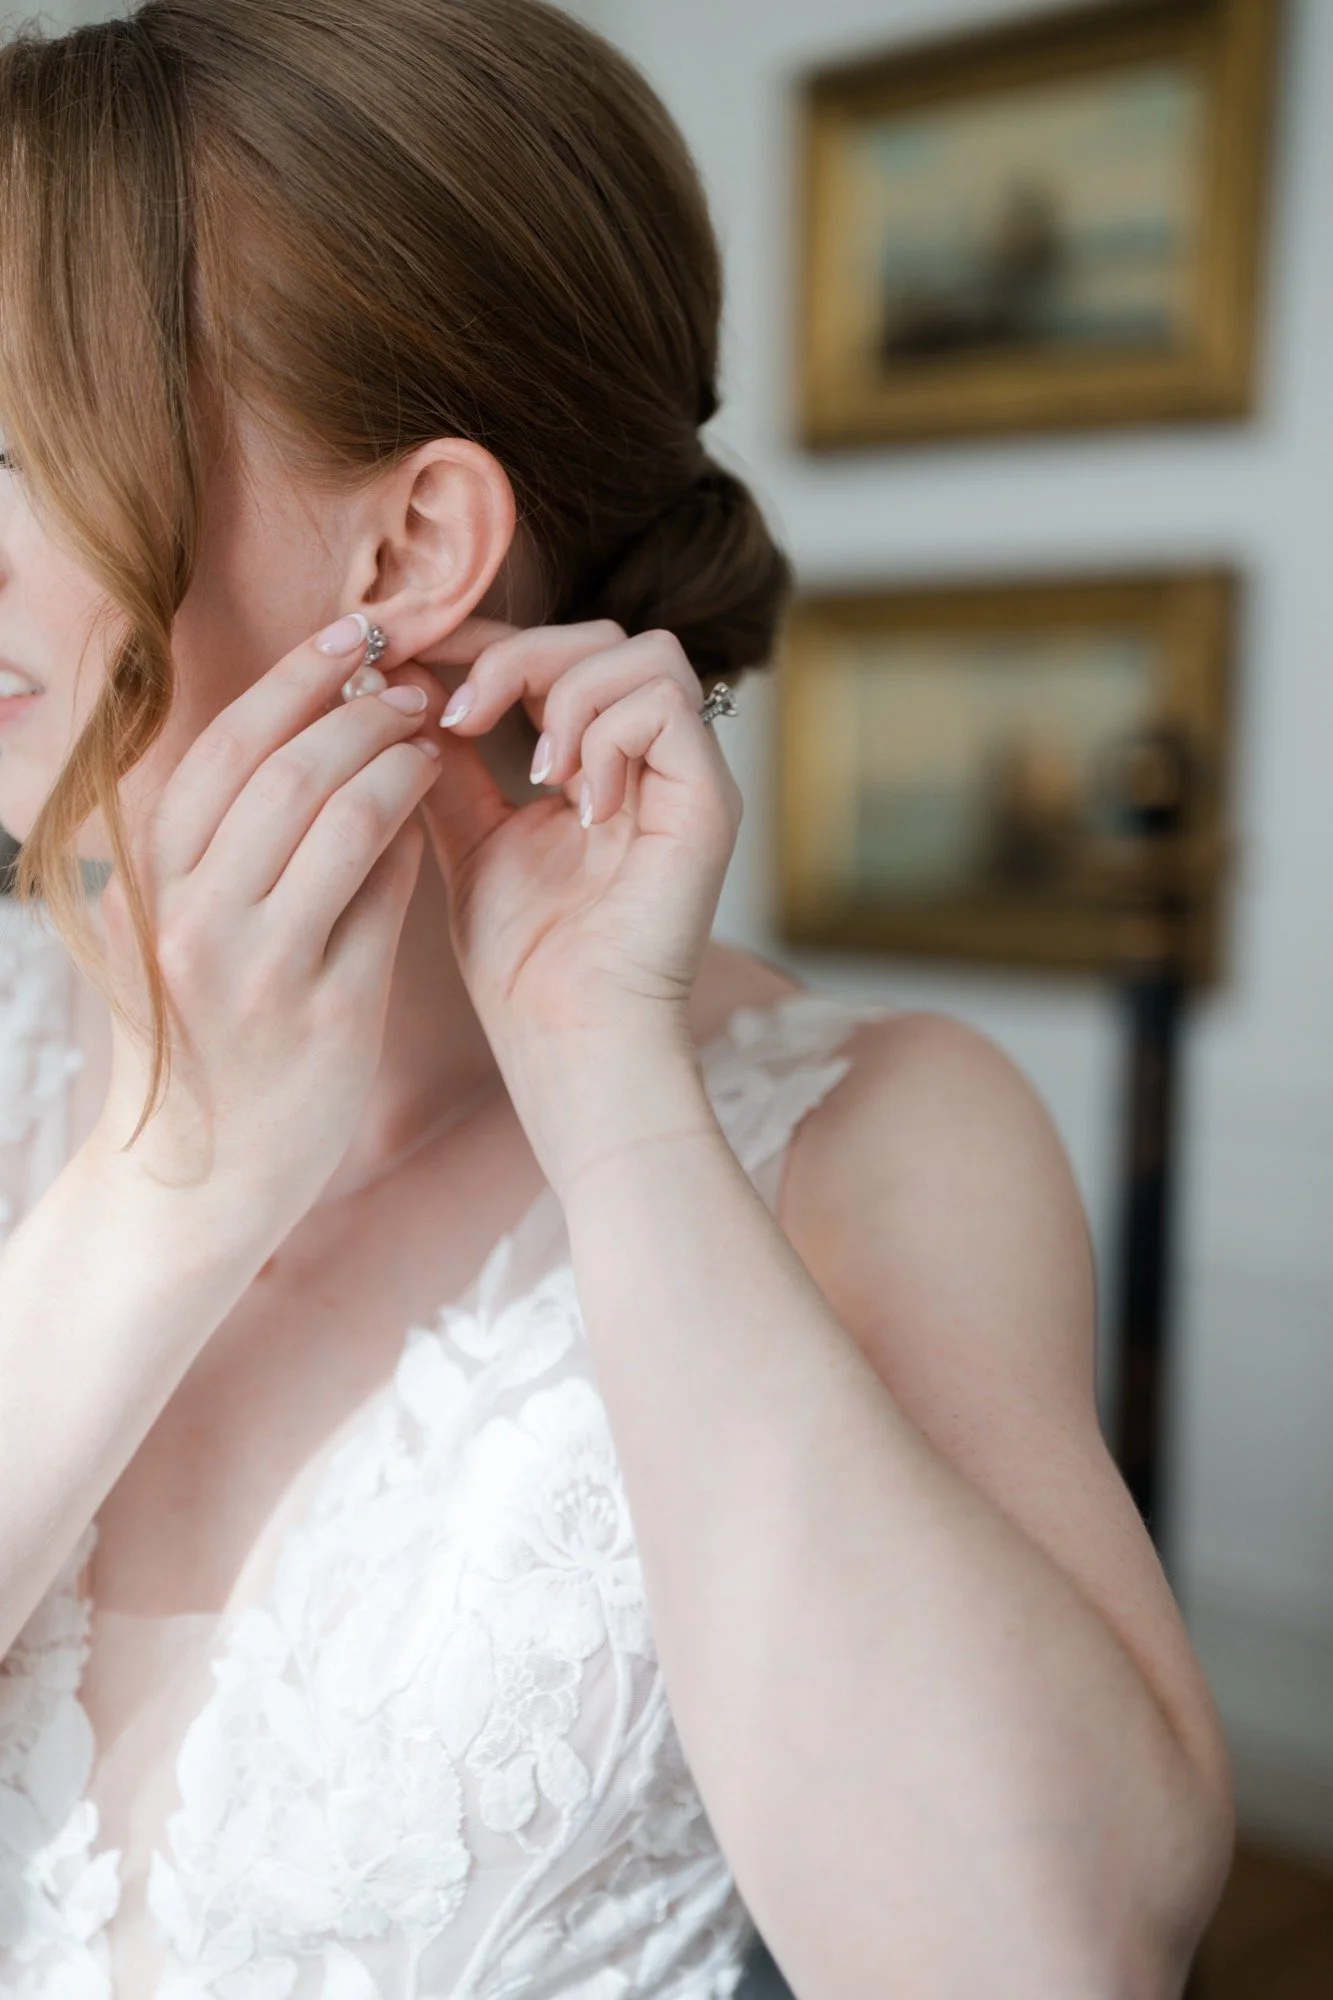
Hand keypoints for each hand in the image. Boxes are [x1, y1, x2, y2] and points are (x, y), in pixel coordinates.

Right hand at [91, 616, 447, 1228]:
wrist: (195, 1184)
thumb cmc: (202, 1046)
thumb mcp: (183, 936)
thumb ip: (232, 854)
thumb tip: (321, 748)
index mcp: (148, 887)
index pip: (220, 751)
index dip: (291, 680)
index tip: (349, 635)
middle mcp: (189, 918)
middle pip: (279, 770)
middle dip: (354, 707)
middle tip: (406, 680)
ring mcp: (255, 968)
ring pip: (334, 818)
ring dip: (392, 759)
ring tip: (428, 733)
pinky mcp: (323, 1014)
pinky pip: (380, 898)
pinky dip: (408, 839)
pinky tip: (432, 811)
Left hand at [412, 613, 742, 1120]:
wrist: (567, 1038)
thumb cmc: (526, 960)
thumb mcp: (468, 836)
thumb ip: (449, 759)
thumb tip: (407, 678)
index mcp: (604, 761)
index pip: (563, 651)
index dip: (493, 639)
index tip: (422, 659)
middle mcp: (656, 761)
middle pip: (607, 635)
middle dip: (522, 656)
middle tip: (465, 718)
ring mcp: (689, 779)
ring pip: (645, 654)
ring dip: (566, 695)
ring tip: (534, 772)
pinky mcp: (709, 805)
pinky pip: (665, 707)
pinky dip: (605, 735)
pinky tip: (572, 802)